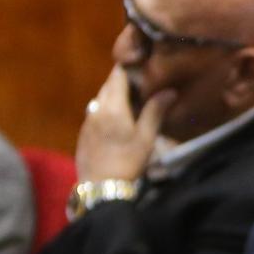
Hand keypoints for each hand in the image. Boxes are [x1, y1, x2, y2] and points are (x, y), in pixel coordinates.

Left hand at [75, 65, 173, 182]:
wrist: (101, 188)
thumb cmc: (127, 161)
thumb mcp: (146, 138)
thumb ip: (155, 111)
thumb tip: (170, 91)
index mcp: (113, 107)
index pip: (117, 77)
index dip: (128, 68)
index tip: (141, 65)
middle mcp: (96, 109)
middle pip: (107, 86)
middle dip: (121, 81)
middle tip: (140, 82)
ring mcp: (87, 122)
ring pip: (100, 99)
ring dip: (113, 95)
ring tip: (130, 101)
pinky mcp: (83, 134)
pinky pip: (94, 113)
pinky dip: (106, 109)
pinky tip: (116, 121)